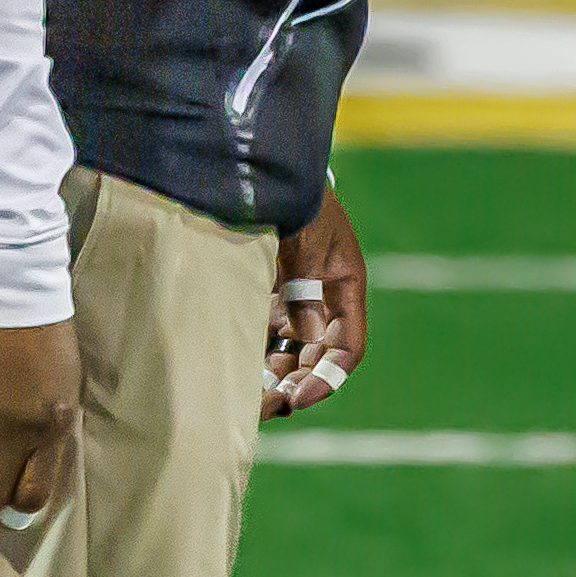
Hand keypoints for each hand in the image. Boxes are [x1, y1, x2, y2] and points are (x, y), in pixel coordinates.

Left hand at [262, 184, 368, 420]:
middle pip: (314, 357)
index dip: (326, 377)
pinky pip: (260, 335)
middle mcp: (319, 299)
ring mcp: (289, 297)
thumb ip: (305, 292)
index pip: (346, 347)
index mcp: (343, 286)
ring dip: (270, 377)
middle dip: (293, 385)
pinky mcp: (260, 293)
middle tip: (264, 408)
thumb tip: (305, 339)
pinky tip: (230, 371)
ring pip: (285, 352)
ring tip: (245, 398)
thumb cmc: (294, 198)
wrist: (262, 168)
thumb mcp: (305, 242)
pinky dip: (250, 356)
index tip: (297, 400)